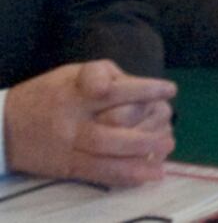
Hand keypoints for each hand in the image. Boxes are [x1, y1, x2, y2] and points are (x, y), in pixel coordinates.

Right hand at [4, 61, 175, 186]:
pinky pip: (98, 173)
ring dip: (139, 156)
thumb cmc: (50, 93)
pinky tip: (149, 173)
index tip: (170, 89)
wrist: (6, 125)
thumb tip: (139, 85)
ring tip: (165, 150)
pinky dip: (125, 175)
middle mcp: (72, 119)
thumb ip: (105, 74)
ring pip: (105, 154)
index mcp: (75, 92)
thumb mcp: (73, 73)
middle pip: (110, 127)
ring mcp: (69, 145)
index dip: (144, 89)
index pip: (112, 90)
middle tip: (169, 131)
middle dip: (144, 131)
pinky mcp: (67, 166)